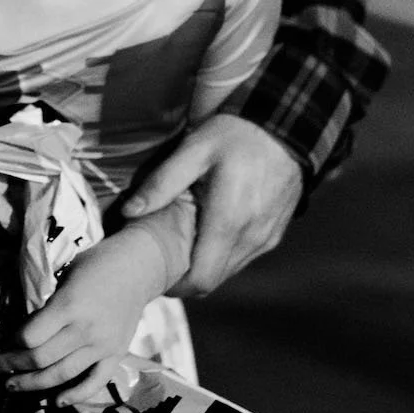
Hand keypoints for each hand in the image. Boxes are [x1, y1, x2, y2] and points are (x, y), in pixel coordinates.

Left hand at [0, 231, 162, 406]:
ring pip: (62, 375)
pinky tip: (56, 402)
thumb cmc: (95, 264)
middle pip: (41, 359)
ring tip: (12, 386)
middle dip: (12, 367)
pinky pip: (95, 382)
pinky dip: (76, 396)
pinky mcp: (117, 355)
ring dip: (33, 384)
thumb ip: (47, 304)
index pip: (30, 337)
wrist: (138, 267)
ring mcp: (103, 346)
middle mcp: (85, 330)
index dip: (10, 345)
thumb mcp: (65, 274)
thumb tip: (21, 330)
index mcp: (69, 305)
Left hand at [120, 115, 302, 297]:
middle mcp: (251, 238)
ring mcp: (266, 239)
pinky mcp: (274, 234)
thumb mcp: (193, 151)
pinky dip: (224, 253)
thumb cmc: (235, 135)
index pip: (201, 280)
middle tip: (164, 255)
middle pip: (213, 279)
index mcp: (228, 222)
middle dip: (187, 275)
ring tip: (185, 239)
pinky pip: (244, 257)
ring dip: (206, 264)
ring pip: (229, 271)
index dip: (176, 286)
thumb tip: (128, 212)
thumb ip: (161, 184)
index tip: (156, 273)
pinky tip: (210, 230)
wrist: (285, 126)